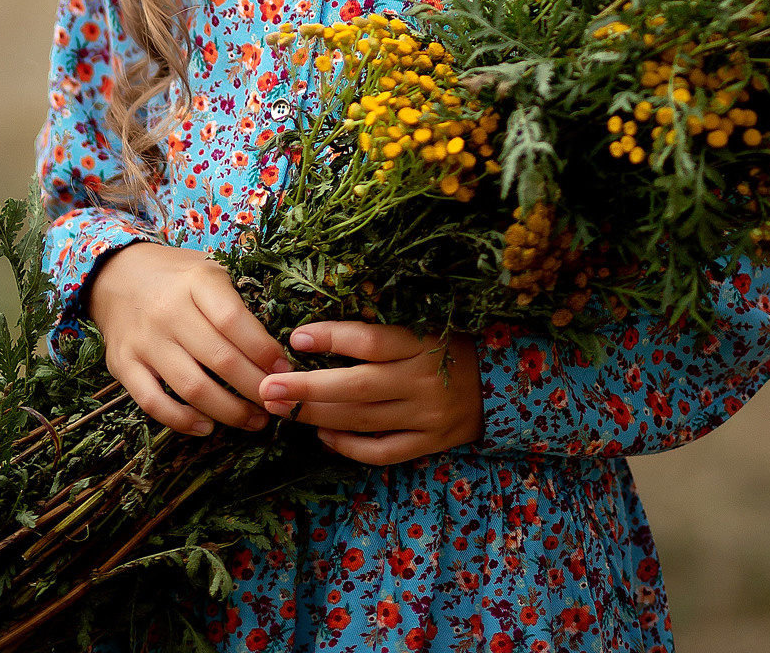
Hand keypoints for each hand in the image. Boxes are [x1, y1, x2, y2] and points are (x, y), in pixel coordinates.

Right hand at [87, 241, 287, 437]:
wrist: (116, 274)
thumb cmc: (178, 277)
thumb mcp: (210, 270)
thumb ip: (237, 303)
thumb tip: (275, 352)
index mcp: (196, 282)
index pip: (234, 321)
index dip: (263, 350)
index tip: (285, 370)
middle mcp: (168, 311)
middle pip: (220, 359)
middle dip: (255, 388)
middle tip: (277, 402)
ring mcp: (144, 340)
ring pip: (191, 387)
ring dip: (229, 411)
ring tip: (255, 420)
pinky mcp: (123, 364)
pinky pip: (153, 402)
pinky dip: (182, 421)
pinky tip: (207, 426)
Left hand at [258, 321, 483, 465]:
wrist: (501, 383)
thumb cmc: (450, 343)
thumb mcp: (425, 323)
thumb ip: (383, 325)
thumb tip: (323, 318)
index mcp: (423, 343)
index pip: (371, 341)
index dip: (331, 338)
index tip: (295, 338)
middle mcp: (424, 381)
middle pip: (358, 387)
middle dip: (308, 388)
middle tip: (268, 387)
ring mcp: (427, 417)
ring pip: (363, 421)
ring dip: (317, 416)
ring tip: (281, 410)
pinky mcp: (430, 445)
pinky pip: (381, 451)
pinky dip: (349, 446)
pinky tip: (323, 435)